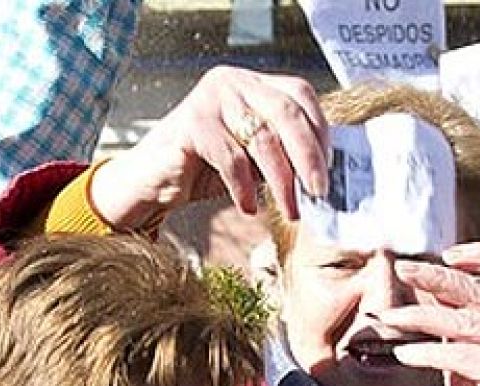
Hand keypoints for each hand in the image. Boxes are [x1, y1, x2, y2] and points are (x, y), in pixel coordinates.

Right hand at [89, 66, 328, 225]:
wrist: (151, 180)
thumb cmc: (205, 169)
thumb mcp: (253, 156)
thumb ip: (283, 153)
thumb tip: (324, 175)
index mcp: (253, 82)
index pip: (300, 94)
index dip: (320, 132)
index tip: (328, 170)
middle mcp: (233, 81)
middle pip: (287, 113)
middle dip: (309, 157)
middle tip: (319, 193)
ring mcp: (211, 98)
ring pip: (262, 139)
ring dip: (282, 181)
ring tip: (290, 211)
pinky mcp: (192, 123)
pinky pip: (232, 158)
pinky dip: (245, 187)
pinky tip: (249, 206)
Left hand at [380, 244, 479, 385]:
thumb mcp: (465, 344)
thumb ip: (455, 314)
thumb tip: (425, 279)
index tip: (446, 255)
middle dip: (437, 277)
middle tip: (403, 269)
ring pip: (464, 321)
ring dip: (419, 317)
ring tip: (389, 318)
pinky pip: (459, 356)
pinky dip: (426, 354)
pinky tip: (404, 355)